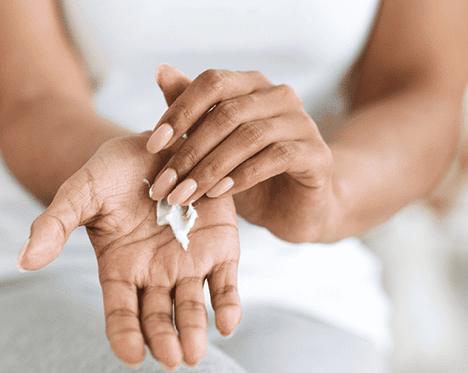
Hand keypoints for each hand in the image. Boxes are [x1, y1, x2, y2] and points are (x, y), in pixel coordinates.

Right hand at [17, 133, 240, 369]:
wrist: (156, 144)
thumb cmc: (112, 171)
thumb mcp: (80, 192)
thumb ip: (55, 225)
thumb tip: (24, 261)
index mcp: (119, 269)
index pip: (121, 311)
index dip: (125, 334)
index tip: (133, 356)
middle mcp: (155, 275)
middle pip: (159, 316)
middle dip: (165, 339)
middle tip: (174, 360)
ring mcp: (188, 263)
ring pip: (192, 305)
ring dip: (195, 330)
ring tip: (195, 351)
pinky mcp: (220, 248)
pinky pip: (225, 282)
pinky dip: (228, 304)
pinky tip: (228, 323)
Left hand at [146, 65, 335, 242]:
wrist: (297, 206)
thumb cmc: (250, 171)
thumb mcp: (214, 144)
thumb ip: (191, 110)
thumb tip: (161, 70)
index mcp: (253, 85)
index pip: (212, 82)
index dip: (179, 111)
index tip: (151, 145)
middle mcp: (280, 96)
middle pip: (227, 112)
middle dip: (188, 150)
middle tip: (163, 183)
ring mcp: (302, 122)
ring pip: (249, 136)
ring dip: (210, 168)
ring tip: (185, 194)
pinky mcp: (316, 153)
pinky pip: (276, 157)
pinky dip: (242, 175)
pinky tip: (219, 193)